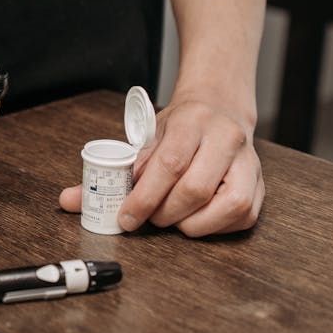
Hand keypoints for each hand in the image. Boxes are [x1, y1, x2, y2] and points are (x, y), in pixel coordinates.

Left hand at [58, 92, 262, 236]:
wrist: (220, 105)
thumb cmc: (181, 126)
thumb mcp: (145, 138)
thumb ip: (112, 170)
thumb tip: (71, 201)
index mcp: (192, 121)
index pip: (168, 164)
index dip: (144, 198)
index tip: (126, 218)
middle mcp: (226, 138)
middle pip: (196, 189)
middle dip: (164, 213)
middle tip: (149, 218)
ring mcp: (249, 161)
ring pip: (229, 206)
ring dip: (193, 224)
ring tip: (174, 218)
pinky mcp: (261, 183)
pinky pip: (244, 216)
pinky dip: (215, 226)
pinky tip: (197, 218)